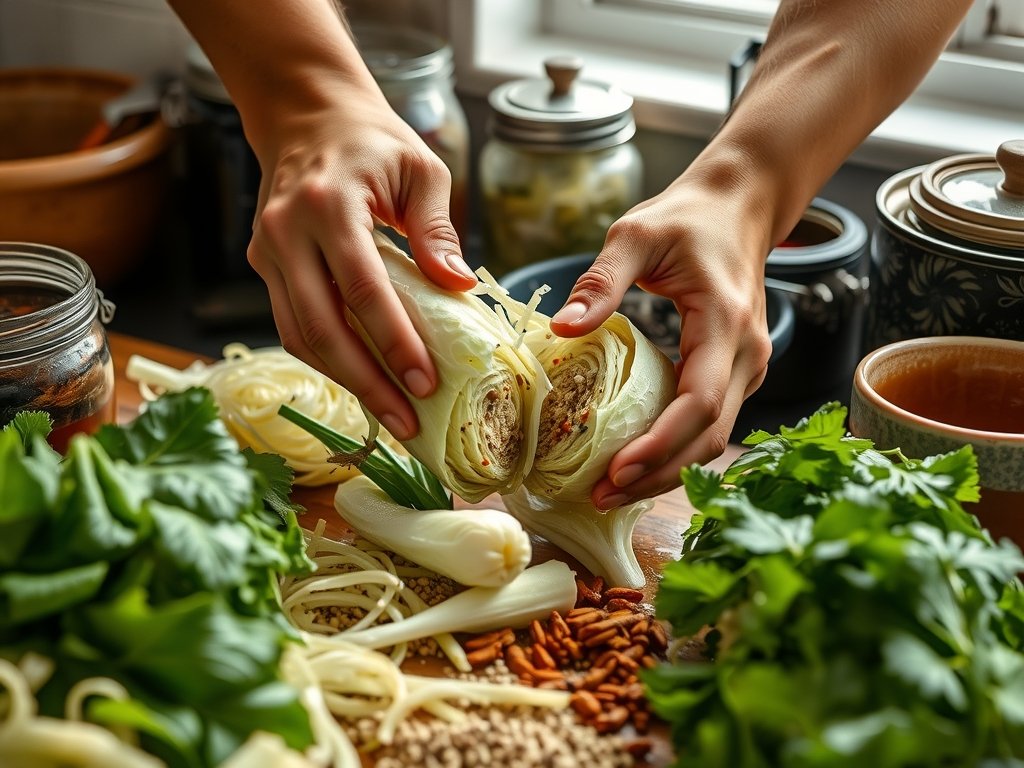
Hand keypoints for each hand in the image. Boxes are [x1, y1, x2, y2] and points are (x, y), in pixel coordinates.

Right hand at [246, 82, 476, 441]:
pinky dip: (325, 357)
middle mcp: (287, 231)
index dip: (393, 343)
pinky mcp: (262, 262)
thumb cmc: (373, 140)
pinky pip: (291, 323)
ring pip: (298, 335)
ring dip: (343, 380)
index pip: (362, 290)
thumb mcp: (421, 168)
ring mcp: (266, 250)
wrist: (306, 112)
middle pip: (322, 327)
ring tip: (388, 414)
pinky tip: (360, 379)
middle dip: (367, 383)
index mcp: (329, 205)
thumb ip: (437, 228)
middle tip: (407, 421)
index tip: (425, 383)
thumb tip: (460, 287)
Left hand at [550, 172, 773, 508]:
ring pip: (713, 437)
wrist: (739, 206)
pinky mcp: (736, 372)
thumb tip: (563, 329)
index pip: (700, 402)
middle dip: (658, 473)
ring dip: (666, 469)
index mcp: (725, 323)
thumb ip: (601, 282)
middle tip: (600, 496)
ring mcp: (748, 367)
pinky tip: (635, 461)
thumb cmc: (687, 218)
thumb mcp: (637, 236)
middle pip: (709, 435)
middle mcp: (748, 354)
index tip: (616, 472)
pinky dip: (674, 449)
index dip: (660, 444)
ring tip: (611, 490)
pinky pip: (709, 423)